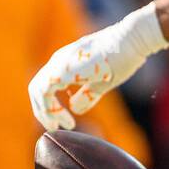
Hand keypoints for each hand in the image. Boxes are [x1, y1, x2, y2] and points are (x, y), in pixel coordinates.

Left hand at [29, 4, 167, 130]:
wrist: (132, 40)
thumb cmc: (122, 58)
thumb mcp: (101, 82)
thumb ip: (86, 95)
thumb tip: (74, 109)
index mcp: (66, 62)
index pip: (48, 86)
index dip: (52, 105)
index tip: (65, 121)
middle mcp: (59, 61)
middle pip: (37, 89)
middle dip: (44, 111)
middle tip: (55, 127)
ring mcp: (59, 64)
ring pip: (37, 91)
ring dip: (45, 112)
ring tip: (57, 126)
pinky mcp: (62, 70)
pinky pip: (44, 92)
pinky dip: (50, 109)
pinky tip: (66, 120)